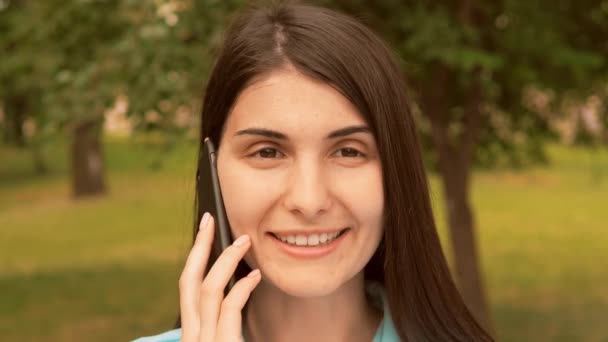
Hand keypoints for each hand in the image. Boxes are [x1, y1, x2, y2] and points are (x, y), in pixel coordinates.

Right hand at [179, 212, 260, 341]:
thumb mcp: (223, 341)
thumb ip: (223, 324)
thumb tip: (234, 293)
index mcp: (192, 333)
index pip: (188, 288)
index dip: (194, 256)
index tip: (205, 229)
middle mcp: (192, 336)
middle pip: (189, 281)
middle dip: (200, 246)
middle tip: (211, 220)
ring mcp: (205, 341)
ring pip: (209, 289)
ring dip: (227, 259)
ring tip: (245, 242)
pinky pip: (229, 308)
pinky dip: (242, 287)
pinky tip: (255, 276)